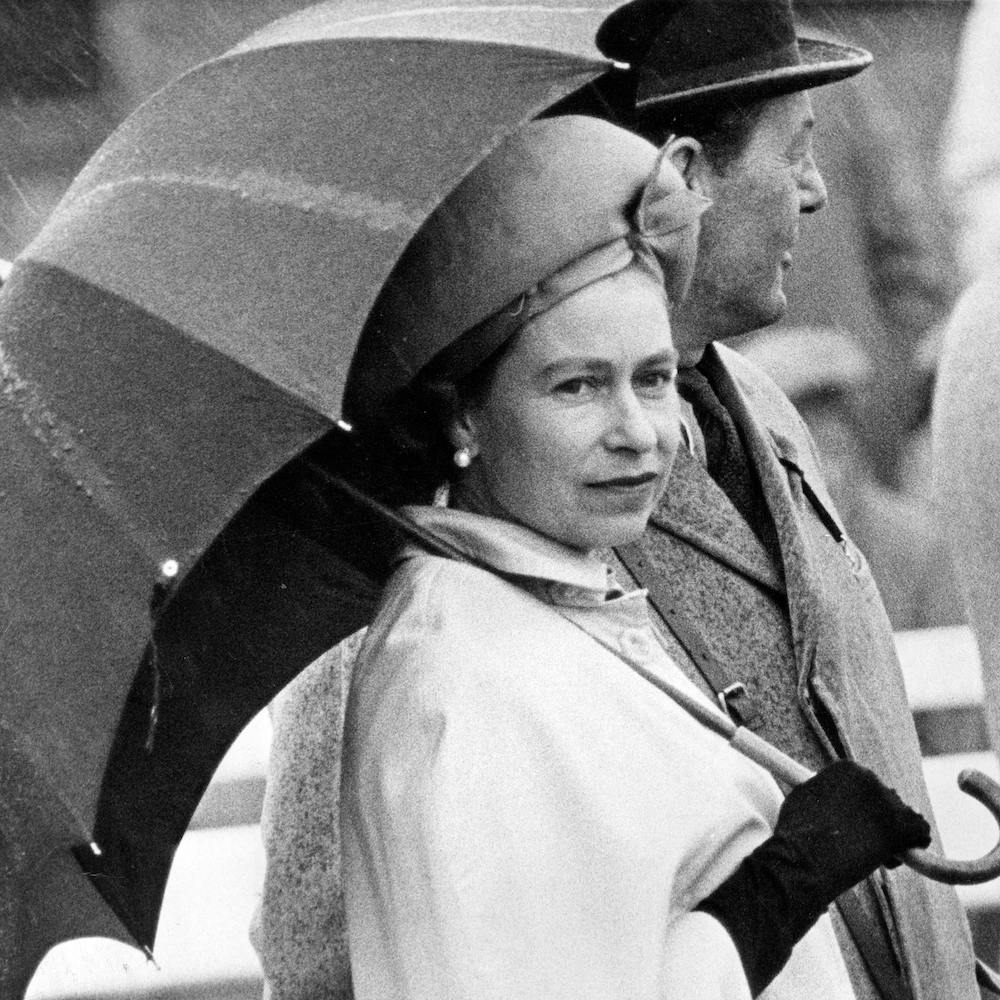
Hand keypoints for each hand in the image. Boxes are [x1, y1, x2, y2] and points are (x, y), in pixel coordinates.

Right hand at [696, 760, 930, 995]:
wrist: (802, 860)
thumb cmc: (797, 835)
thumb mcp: (804, 798)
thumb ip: (825, 792)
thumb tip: (829, 797)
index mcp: (845, 768)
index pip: (866, 784)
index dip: (862, 807)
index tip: (853, 824)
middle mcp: (868, 777)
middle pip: (886, 798)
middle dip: (878, 820)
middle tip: (862, 843)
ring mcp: (885, 800)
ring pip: (902, 817)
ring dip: (890, 835)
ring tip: (868, 854)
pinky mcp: (898, 825)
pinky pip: (920, 832)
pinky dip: (912, 845)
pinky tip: (893, 857)